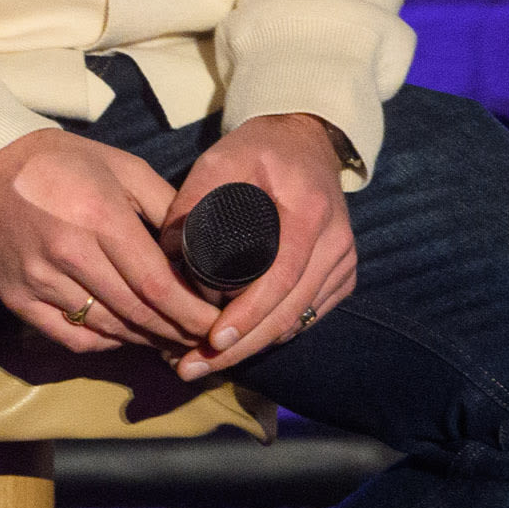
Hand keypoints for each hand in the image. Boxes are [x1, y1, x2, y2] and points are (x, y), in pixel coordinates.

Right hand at [0, 127, 214, 360]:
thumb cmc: (61, 162)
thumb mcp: (124, 168)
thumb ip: (166, 206)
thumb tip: (202, 244)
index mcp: (99, 218)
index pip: (155, 282)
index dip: (190, 311)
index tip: (216, 323)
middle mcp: (68, 254)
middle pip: (135, 311)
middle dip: (177, 330)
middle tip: (204, 337)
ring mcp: (38, 280)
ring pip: (106, 327)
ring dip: (145, 338)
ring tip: (174, 338)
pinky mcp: (16, 297)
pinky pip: (69, 335)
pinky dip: (104, 342)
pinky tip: (126, 335)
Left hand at [166, 113, 356, 380]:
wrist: (309, 141)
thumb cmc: (261, 150)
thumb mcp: (221, 160)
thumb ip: (193, 201)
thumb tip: (164, 255)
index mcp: (310, 213)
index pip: (281, 277)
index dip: (248, 315)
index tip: (213, 339)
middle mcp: (336, 242)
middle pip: (291, 310)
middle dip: (241, 346)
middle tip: (191, 367)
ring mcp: (344, 260)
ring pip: (299, 321)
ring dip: (253, 346)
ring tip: (204, 361)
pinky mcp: (342, 273)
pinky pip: (308, 316)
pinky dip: (273, 334)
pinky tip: (238, 343)